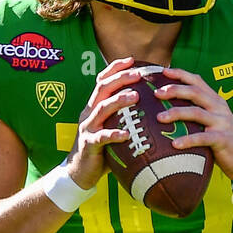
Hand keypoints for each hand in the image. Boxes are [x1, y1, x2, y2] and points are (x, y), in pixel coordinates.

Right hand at [64, 56, 137, 189]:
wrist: (79, 173)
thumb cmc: (102, 151)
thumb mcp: (111, 129)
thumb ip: (124, 118)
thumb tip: (153, 109)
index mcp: (94, 107)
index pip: (102, 81)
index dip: (115, 68)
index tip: (132, 60)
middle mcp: (89, 113)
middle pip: (102, 88)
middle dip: (120, 78)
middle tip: (139, 74)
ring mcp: (88, 128)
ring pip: (102, 109)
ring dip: (119, 100)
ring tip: (136, 96)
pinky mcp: (89, 144)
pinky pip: (102, 137)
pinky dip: (114, 134)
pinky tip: (126, 134)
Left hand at [154, 67, 232, 182]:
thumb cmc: (222, 139)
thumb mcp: (213, 119)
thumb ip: (198, 110)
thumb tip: (169, 106)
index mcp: (215, 100)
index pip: (197, 81)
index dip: (181, 74)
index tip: (163, 71)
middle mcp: (219, 108)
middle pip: (195, 93)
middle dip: (175, 90)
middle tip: (156, 93)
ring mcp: (222, 123)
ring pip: (197, 112)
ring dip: (176, 113)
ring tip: (159, 118)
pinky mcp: (223, 139)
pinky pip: (203, 137)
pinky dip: (188, 140)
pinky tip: (174, 144)